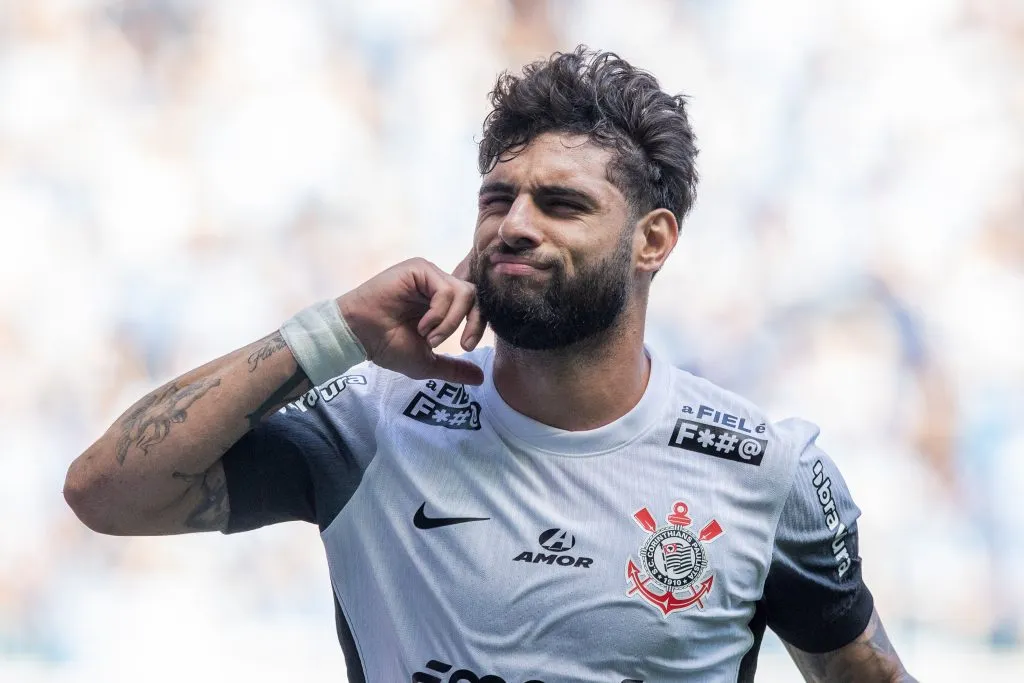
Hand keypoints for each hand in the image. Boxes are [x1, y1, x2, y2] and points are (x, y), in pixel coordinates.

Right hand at [337, 258, 486, 384]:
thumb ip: (453, 368)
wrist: (359, 336)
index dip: (478, 325)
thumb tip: (480, 378)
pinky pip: (445, 290)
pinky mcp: (418, 269)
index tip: (466, 347)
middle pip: (474, 295)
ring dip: (450, 322)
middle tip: (462, 345)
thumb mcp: (426, 362)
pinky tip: (422, 326)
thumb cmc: (386, 346)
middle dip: (473, 323)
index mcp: (441, 303)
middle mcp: (436, 285)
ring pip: (463, 292)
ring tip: (429, 337)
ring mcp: (428, 276)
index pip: (475, 305)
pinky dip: (439, 313)